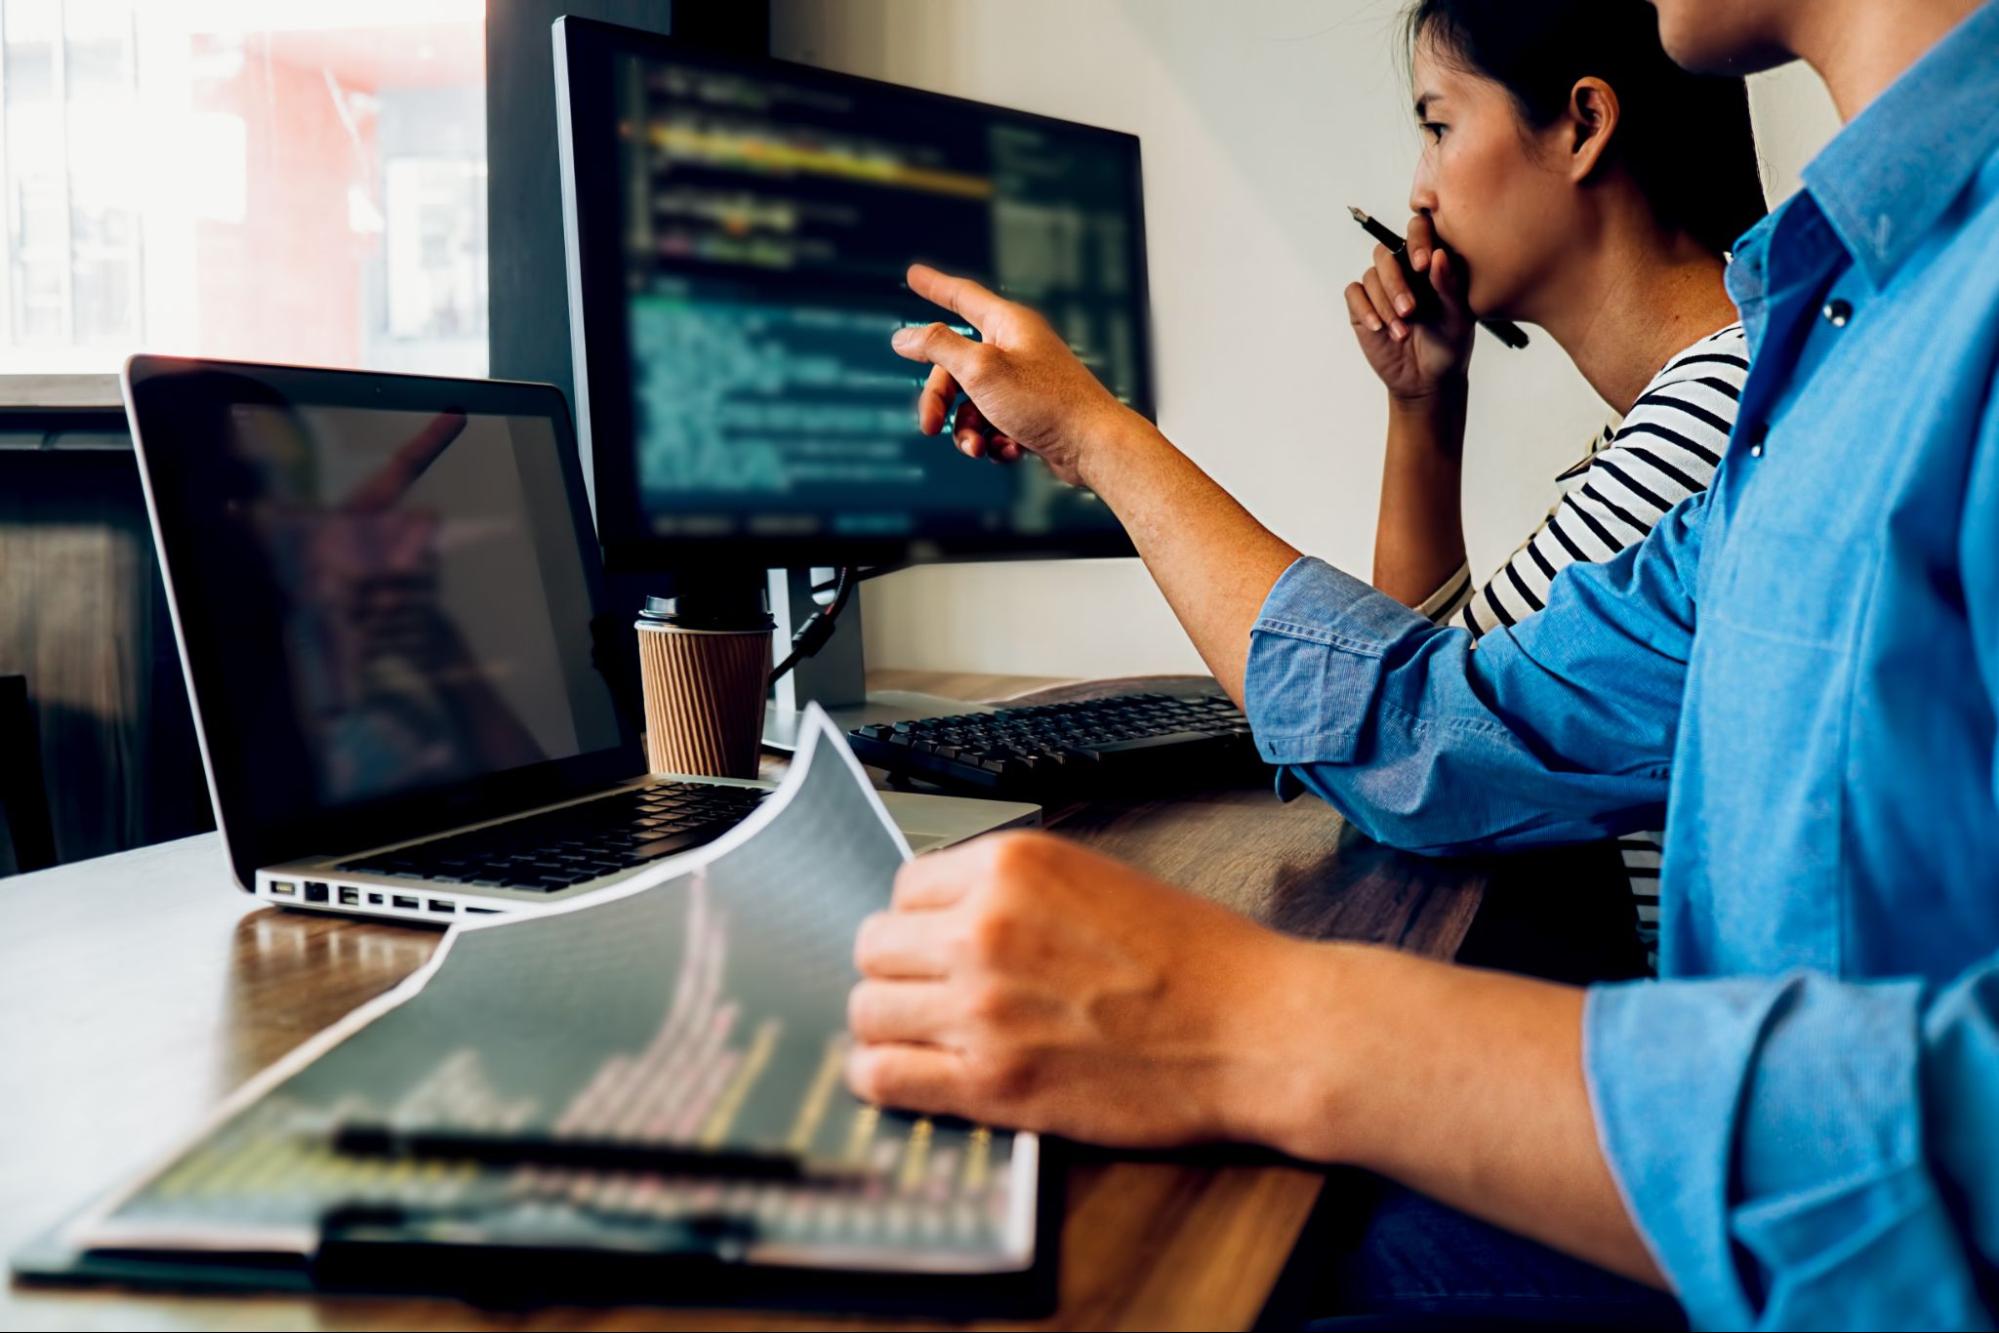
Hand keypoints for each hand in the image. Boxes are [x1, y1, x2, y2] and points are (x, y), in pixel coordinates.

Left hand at [845, 830, 1321, 1148]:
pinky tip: (909, 1075)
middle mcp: (981, 928)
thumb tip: (953, 915)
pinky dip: (881, 1078)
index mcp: (1011, 866)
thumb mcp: (1099, 880)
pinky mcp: (991, 1082)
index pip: (904, 888)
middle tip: (932, 992)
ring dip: (890, 1023)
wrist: (1256, 1030)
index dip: (922, 921)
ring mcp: (979, 1007)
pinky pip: (882, 1076)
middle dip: (899, 970)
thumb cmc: (1200, 959)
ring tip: (925, 1035)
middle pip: (874, 946)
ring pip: (868, 1010)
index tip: (939, 944)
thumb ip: (1017, 892)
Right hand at [890, 264, 1142, 487]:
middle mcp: (1016, 348)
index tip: (914, 274)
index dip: (934, 286)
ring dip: (967, 431)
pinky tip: (1010, 452)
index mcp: (1007, 324)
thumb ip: (937, 348)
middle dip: (940, 401)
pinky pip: (994, 425)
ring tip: (979, 449)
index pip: (962, 296)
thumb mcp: (979, 370)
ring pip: (972, 403)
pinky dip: (994, 441)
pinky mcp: (1031, 414)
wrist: (1093, 446)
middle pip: (955, 366)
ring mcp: (1024, 382)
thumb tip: (903, 337)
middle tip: (929, 426)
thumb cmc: (1044, 402)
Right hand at [1345, 214, 1476, 403]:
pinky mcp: (1363, 307)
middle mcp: (1404, 270)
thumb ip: (1449, 285)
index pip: (1419, 230)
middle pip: (1387, 253)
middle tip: (1410, 310)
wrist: (1428, 380)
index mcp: (1431, 263)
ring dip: (1384, 304)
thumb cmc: (1449, 344)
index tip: (1422, 264)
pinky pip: (1354, 294)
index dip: (1417, 240)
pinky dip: (1366, 309)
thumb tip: (1437, 255)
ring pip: (1371, 275)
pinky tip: (1380, 328)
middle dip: (1396, 282)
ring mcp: (1382, 288)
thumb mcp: (1458, 316)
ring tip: (1402, 331)